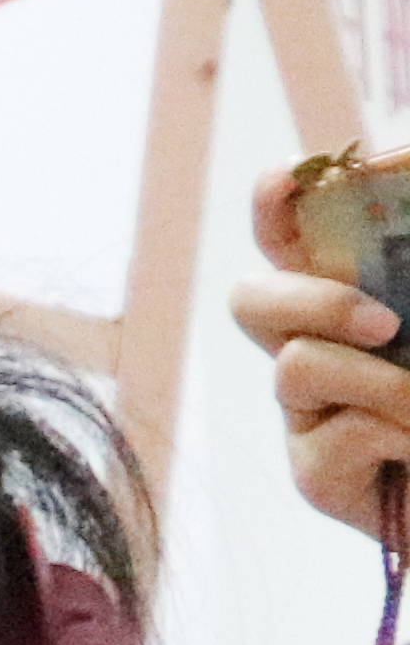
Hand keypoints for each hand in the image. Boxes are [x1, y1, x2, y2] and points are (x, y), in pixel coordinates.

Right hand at [241, 160, 409, 540]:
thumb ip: (408, 261)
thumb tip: (388, 171)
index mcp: (351, 291)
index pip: (290, 232)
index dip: (276, 198)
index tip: (296, 173)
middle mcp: (318, 345)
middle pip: (251, 300)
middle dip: (310, 302)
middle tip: (387, 324)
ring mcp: (310, 412)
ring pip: (297, 367)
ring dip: (383, 382)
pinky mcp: (316, 473)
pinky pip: (338, 436)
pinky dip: (400, 434)